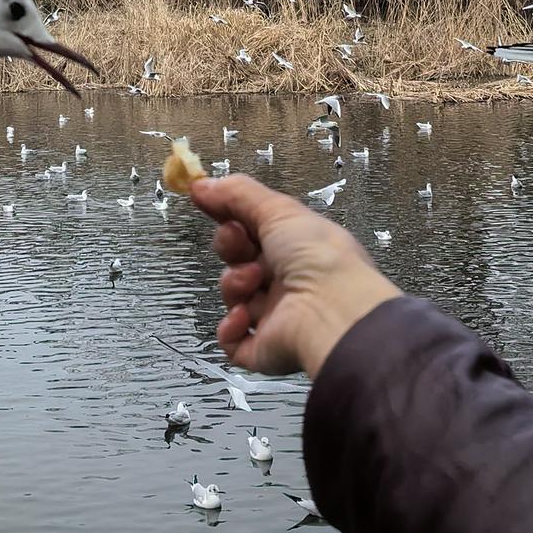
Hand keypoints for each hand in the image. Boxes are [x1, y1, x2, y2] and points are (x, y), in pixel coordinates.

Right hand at [190, 174, 400, 378]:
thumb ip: (237, 194)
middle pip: (239, 259)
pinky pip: (233, 340)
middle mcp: (287, 279)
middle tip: (240, 245)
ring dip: (235, 284)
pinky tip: (243, 316)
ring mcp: (275, 316)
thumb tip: (200, 183)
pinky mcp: (263, 349)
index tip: (207, 202)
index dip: (231, 217)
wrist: (332, 312)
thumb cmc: (316, 256)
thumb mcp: (279, 210)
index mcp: (296, 245)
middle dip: (231, 247)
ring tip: (254, 282)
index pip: (254, 228)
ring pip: (234, 295)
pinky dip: (231, 328)